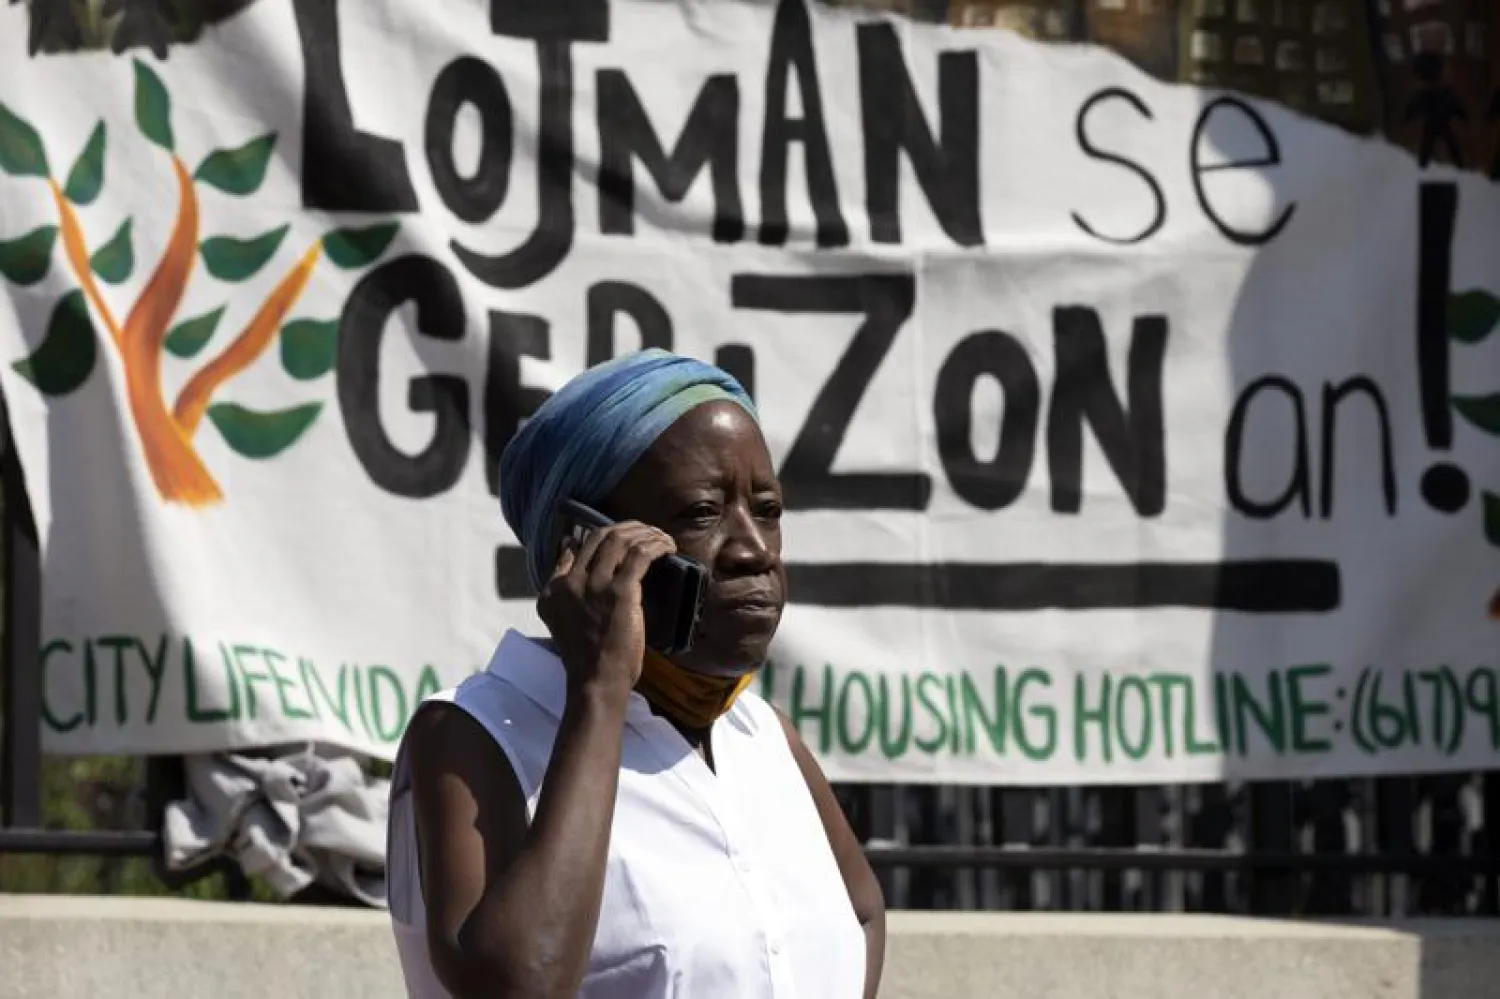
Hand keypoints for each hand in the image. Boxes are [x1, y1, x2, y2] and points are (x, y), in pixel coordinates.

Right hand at [537, 521, 676, 701]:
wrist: (596, 680)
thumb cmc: (585, 656)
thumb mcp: (559, 618)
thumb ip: (562, 588)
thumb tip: (569, 550)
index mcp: (556, 588)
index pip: (577, 547)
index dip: (602, 535)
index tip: (622, 535)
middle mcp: (572, 581)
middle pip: (601, 536)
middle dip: (627, 528)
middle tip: (647, 532)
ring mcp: (596, 584)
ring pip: (621, 540)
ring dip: (645, 533)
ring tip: (661, 538)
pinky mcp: (620, 591)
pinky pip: (641, 554)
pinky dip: (656, 545)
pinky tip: (668, 547)